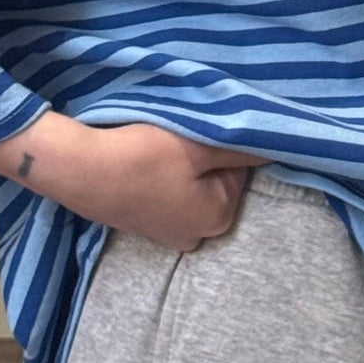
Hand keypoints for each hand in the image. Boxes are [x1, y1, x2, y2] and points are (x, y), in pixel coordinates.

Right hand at [70, 124, 264, 249]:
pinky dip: (158, 176)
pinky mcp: (142, 226)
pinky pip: (164, 193)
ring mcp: (166, 234)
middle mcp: (197, 235)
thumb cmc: (144, 155)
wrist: (80, 170)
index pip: (238, 166)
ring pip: (188, 184)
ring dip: (178, 164)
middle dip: (200, 155)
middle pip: (214, 178)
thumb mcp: (198, 143)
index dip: (220, 140)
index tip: (197, 127)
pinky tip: (142, 160)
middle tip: (176, 135)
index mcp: (219, 217)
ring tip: (156, 146)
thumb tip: (282, 140)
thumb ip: (240, 144)